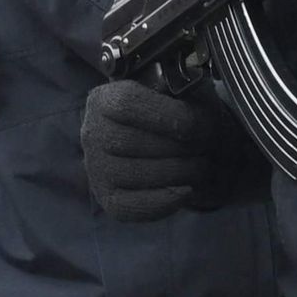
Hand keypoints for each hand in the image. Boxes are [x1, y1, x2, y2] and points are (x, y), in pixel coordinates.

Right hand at [79, 78, 234, 222]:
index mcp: (105, 99)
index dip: (168, 116)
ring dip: (178, 173)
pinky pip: (131, 206)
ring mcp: (96, 167)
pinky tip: (186, 190)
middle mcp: (92, 132)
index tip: (199, 126)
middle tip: (205, 149)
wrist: (160, 141)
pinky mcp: (106, 197)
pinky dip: (164, 202)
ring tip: (199, 166)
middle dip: (178, 148)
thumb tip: (193, 98)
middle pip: (132, 142)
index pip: (127, 105)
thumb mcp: (180, 92)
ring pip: (135, 174)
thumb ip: (186, 90)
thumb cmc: (171, 114)